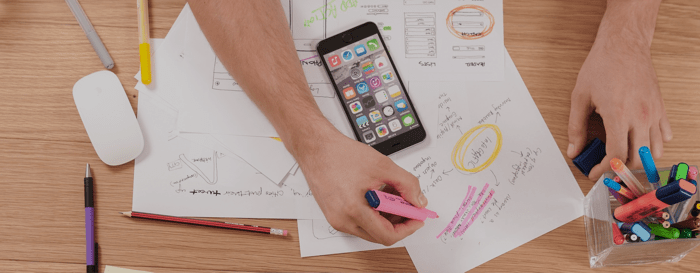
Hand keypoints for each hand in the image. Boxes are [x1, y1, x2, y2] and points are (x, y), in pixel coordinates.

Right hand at [295, 129, 427, 245]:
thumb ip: (407, 184)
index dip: (407, 228)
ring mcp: (336, 219)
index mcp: (353, 210)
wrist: (315, 148)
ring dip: (386, 216)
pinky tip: (378, 194)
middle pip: (379, 235)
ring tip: (392, 194)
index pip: (387, 235)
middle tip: (408, 205)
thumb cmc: (340, 154)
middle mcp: (342, 220)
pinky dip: (373, 212)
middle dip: (398, 221)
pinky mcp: (334, 214)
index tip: (417, 218)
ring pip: (370, 229)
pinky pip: (359, 221)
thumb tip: (418, 201)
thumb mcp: (383, 166)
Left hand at [567, 17, 671, 179]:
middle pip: (637, 159)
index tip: (594, 172)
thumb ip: (576, 127)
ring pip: (654, 151)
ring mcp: (654, 113)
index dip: (604, 170)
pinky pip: (664, 135)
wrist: (624, 45)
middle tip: (606, 167)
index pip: (616, 156)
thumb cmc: (601, 66)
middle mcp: (640, 117)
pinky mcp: (661, 108)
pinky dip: (654, 145)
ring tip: (622, 156)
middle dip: (620, 169)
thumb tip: (574, 150)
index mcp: (618, 115)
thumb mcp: (580, 97)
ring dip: (639, 159)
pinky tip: (639, 141)